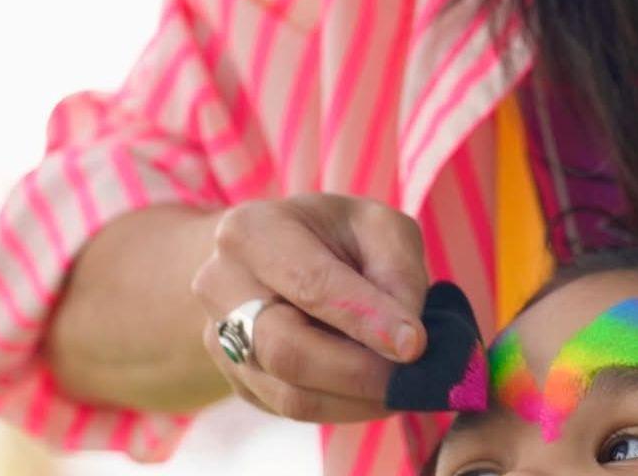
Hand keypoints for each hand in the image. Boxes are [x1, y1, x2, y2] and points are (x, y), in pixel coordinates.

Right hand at [190, 193, 431, 423]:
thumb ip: (398, 272)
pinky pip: (294, 410)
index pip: (310, 283)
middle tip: (416, 380)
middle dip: (360, 372)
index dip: (365, 319)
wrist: (276, 258)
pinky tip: (378, 391)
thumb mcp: (376, 227)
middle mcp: (220, 288)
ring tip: (406, 388)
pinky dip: (346, 408)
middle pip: (287, 350)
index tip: (416, 345)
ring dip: (359, 400)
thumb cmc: (335, 237)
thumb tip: (408, 342)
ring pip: (291, 394)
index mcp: (252, 232)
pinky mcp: (240, 382)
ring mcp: (221, 342)